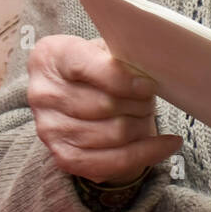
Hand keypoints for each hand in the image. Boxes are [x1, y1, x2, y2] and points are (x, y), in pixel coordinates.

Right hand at [27, 35, 182, 183]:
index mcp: (51, 57)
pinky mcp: (64, 156)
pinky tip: (166, 144)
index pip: (84, 67)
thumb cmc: (94, 67)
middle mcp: (44, 94)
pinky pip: (113, 161)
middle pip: (104, 105)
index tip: (149, 85)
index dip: (121, 79)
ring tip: (150, 115)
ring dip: (143, 126)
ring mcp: (50, 129)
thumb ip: (120, 56)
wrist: (70, 93)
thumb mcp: (102, 49)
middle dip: (139, 104)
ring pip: (114, 134)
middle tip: (151, 99)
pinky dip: (147, 153)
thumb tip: (151, 73)